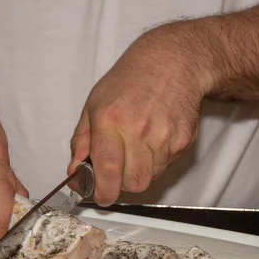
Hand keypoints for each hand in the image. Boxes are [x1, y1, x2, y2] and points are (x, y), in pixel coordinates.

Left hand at [68, 25, 211, 205]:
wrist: (173, 62)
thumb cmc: (130, 80)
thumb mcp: (94, 103)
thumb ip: (81, 140)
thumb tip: (74, 171)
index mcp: (110, 118)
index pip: (107, 169)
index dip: (103, 191)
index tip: (100, 196)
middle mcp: (138, 128)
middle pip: (133, 182)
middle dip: (122, 185)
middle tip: (117, 173)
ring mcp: (164, 135)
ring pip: (150, 178)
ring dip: (139, 172)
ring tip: (136, 149)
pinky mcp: (184, 139)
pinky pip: (166, 166)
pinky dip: (156, 162)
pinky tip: (153, 140)